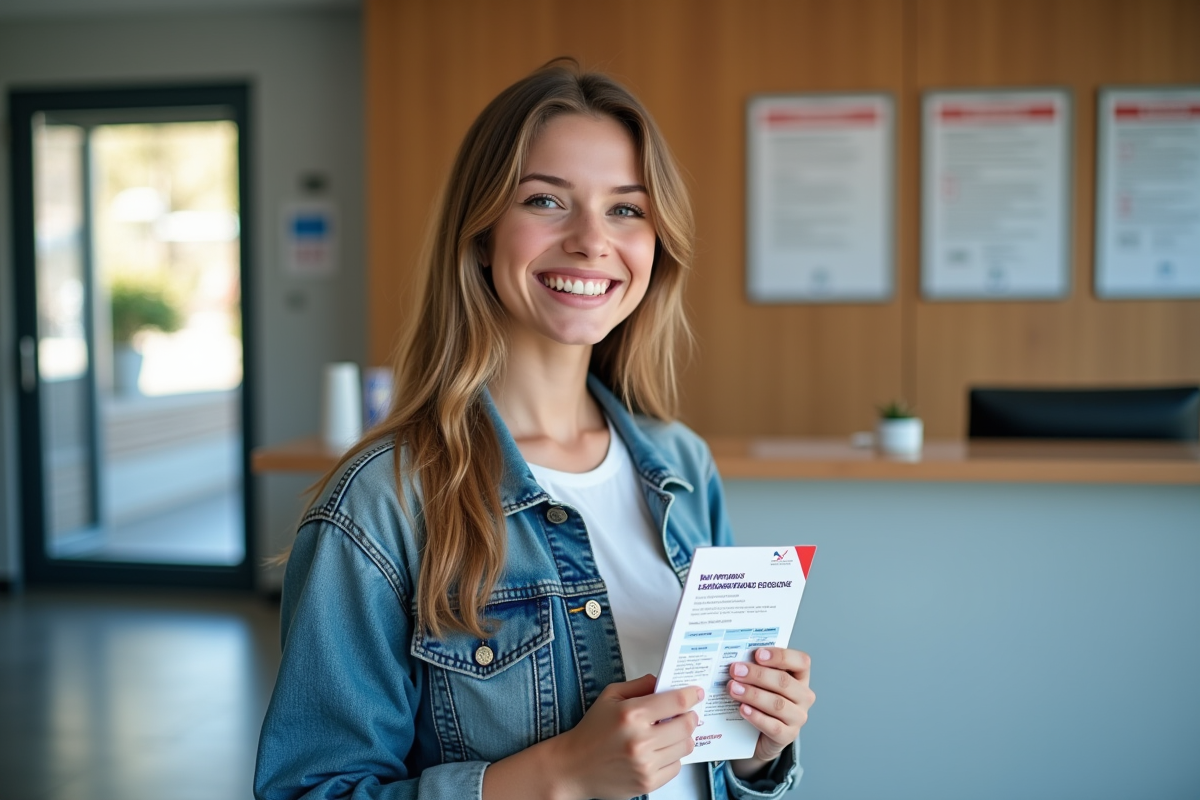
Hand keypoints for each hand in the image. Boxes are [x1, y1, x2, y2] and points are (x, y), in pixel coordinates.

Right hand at [550, 674, 702, 799]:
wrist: (574, 767)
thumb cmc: (592, 731)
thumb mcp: (610, 696)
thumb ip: (639, 685)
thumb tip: (662, 681)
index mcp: (632, 714)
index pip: (676, 701)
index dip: (692, 695)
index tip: (696, 693)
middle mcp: (640, 740)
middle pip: (687, 725)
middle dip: (689, 716)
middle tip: (684, 714)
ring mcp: (645, 764)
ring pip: (685, 746)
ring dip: (682, 737)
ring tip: (669, 733)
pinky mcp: (647, 783)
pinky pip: (677, 767)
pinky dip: (673, 757)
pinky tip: (659, 751)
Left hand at [727, 648, 814, 779]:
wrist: (760, 733)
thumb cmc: (762, 699)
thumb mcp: (762, 681)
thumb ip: (757, 668)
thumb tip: (738, 660)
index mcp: (801, 677)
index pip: (801, 661)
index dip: (780, 656)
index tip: (758, 654)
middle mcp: (804, 696)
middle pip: (784, 682)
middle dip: (757, 675)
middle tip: (736, 671)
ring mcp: (798, 717)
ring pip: (778, 704)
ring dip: (753, 695)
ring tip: (734, 689)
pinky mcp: (788, 736)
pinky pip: (773, 726)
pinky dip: (756, 716)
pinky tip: (743, 709)